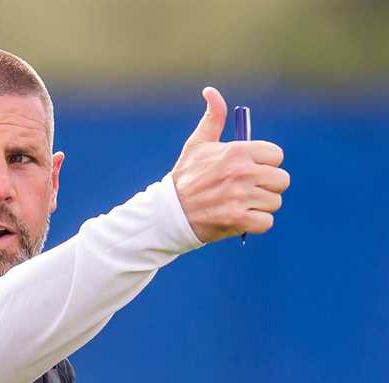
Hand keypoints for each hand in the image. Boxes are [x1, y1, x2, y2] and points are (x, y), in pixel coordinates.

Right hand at [171, 86, 289, 242]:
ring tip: (241, 206)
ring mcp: (240, 197)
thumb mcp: (197, 145)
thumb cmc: (185, 178)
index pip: (276, 156)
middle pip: (281, 179)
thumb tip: (210, 91)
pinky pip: (266, 222)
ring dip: (261, 207)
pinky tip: (241, 220)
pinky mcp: (237, 220)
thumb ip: (212, 118)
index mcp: (237, 151)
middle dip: (267, 187)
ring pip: (275, 201)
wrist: (167, 214)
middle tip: (247, 192)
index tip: (250, 172)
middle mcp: (242, 173)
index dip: (265, 165)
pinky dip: (256, 224)